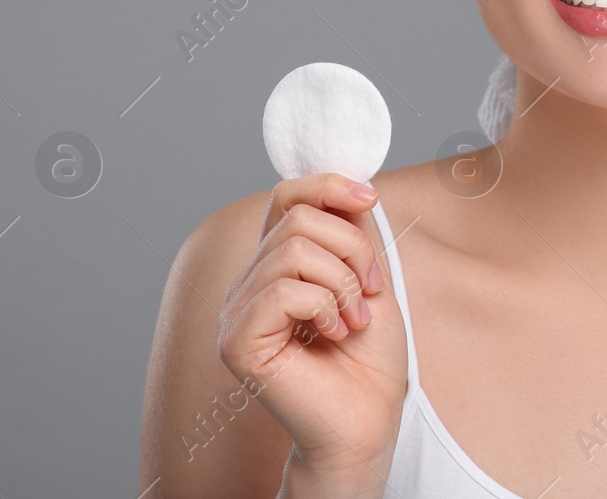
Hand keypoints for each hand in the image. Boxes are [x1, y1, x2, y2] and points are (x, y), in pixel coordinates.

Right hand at [218, 173, 408, 491]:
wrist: (368, 421)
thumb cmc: (369, 360)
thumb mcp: (368, 279)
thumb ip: (352, 235)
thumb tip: (351, 188)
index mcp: (277, 266)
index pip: (286, 197)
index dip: (327, 186)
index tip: (369, 199)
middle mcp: (249, 285)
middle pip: (297, 218)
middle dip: (351, 247)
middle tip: (368, 292)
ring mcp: (237, 314)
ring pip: (293, 251)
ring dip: (342, 282)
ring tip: (353, 319)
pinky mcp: (237, 341)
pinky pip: (283, 291)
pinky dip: (324, 306)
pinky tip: (334, 334)